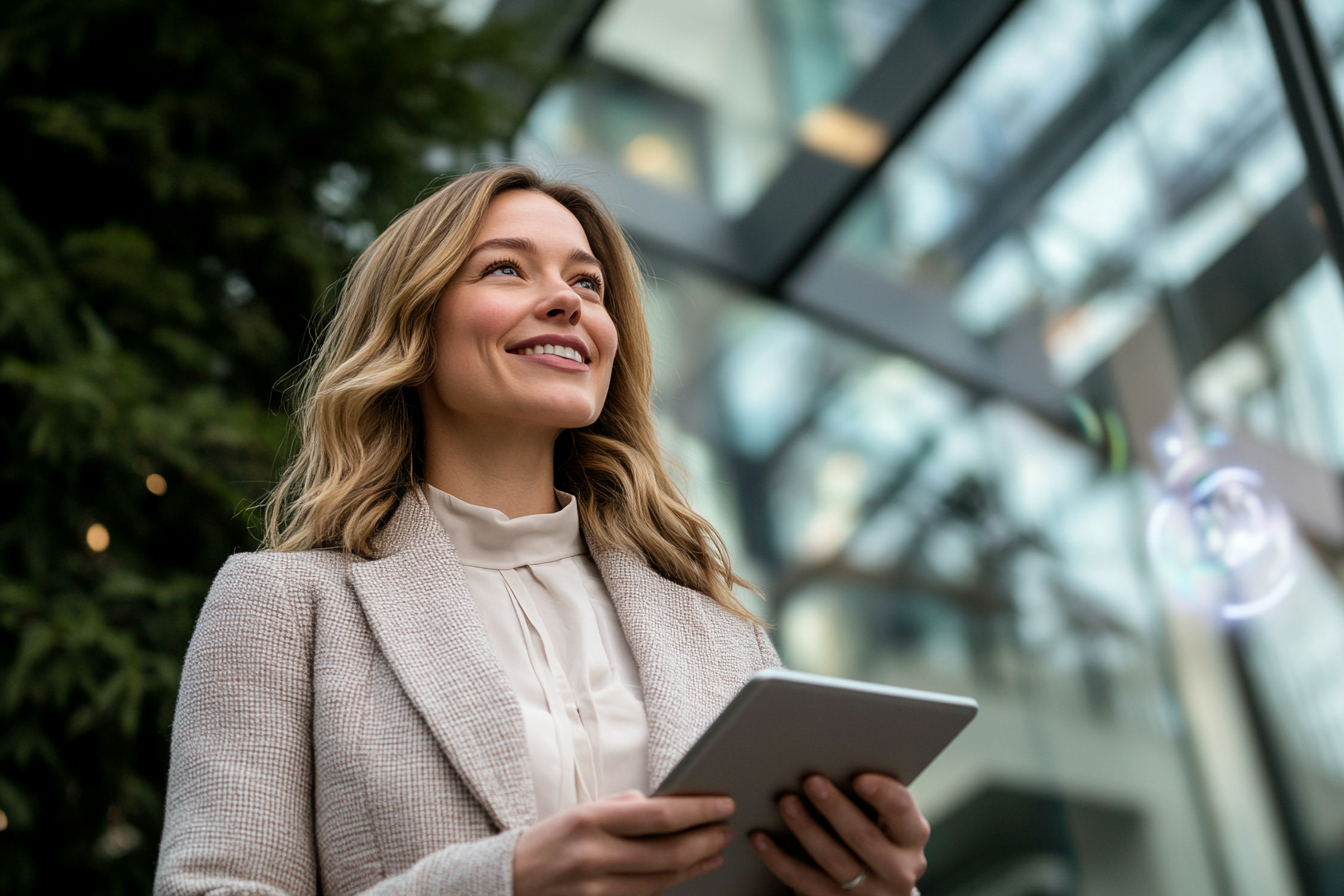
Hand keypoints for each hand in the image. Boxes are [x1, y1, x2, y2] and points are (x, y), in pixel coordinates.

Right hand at [513, 790, 734, 895]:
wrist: (509, 879)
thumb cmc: (552, 839)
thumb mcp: (582, 811)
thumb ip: (624, 807)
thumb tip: (668, 803)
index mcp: (591, 820)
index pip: (659, 815)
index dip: (698, 811)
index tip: (723, 803)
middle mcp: (594, 855)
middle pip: (667, 852)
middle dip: (704, 840)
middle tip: (725, 830)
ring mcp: (596, 888)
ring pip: (661, 880)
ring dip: (695, 864)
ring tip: (714, 850)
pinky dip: (672, 882)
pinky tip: (688, 870)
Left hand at [752, 774, 928, 895]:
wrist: (878, 890)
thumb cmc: (878, 836)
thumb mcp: (888, 820)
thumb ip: (872, 796)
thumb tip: (834, 756)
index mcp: (911, 837)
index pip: (902, 812)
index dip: (882, 794)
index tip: (859, 777)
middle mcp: (897, 869)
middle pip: (863, 837)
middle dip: (835, 807)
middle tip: (811, 780)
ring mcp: (868, 892)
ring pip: (834, 861)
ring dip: (807, 829)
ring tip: (786, 802)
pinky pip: (804, 884)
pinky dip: (779, 859)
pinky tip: (762, 839)